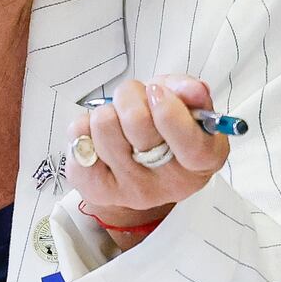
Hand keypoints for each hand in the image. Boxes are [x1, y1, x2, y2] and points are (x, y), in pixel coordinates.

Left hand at [65, 75, 230, 234]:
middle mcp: (169, 184)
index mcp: (202, 162)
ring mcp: (132, 191)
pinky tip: (98, 137)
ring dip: (107, 111)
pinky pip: (78, 141)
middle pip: (137, 122)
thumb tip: (191, 90)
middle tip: (134, 101)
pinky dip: (84, 128)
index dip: (170, 111)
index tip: (157, 91)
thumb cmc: (164, 132)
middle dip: (131, 97)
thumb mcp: (186, 107)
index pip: (189, 144)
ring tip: (117, 120)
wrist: (137, 170)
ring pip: (104, 125)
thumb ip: (191, 93)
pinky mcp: (98, 191)